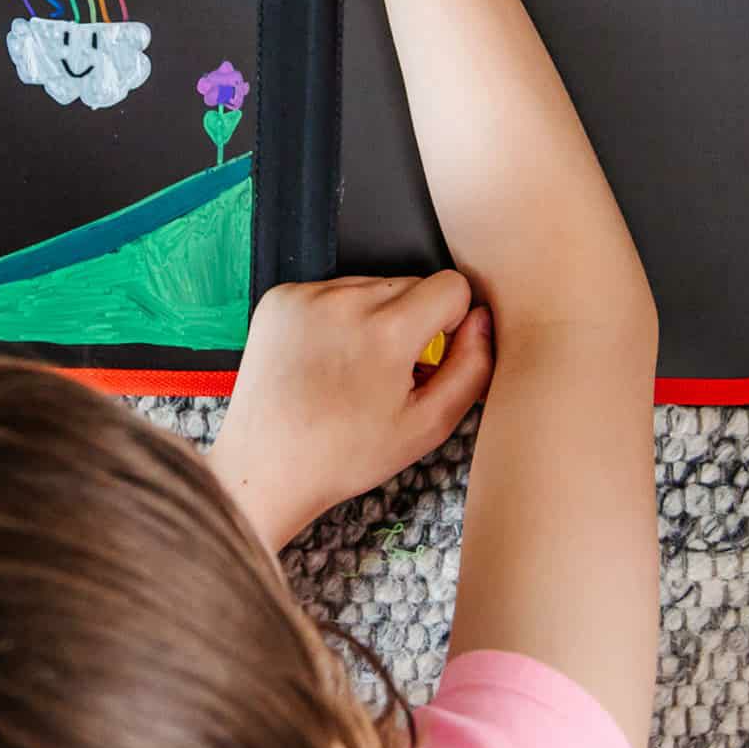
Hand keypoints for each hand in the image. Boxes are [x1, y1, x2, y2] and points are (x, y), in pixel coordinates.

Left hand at [206, 271, 492, 551]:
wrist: (265, 464)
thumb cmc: (345, 454)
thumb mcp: (427, 426)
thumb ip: (471, 368)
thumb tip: (483, 320)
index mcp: (387, 330)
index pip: (451, 285)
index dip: (451, 322)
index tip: (429, 356)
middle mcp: (345, 300)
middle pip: (411, 283)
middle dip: (411, 321)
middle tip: (387, 372)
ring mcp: (307, 295)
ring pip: (371, 284)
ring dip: (373, 317)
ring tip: (351, 368)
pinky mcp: (280, 297)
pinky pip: (330, 289)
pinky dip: (335, 316)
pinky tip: (322, 359)